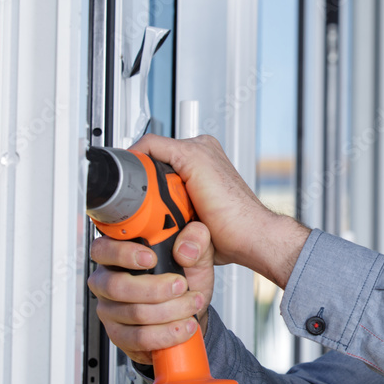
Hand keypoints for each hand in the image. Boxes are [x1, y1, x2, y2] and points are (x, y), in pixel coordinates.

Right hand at [88, 221, 214, 363]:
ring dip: (170, 311)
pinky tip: (184, 326)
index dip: (123, 254)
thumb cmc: (186, 277)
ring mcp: (110, 310)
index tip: (152, 259)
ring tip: (192, 304)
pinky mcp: (119, 335)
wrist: (191, 310)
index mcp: (118, 254)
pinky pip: (138, 338)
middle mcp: (107, 281)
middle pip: (116, 286)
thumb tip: (185, 250)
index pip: (103, 249)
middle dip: (155, 288)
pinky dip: (167, 333)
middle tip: (181, 285)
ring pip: (133, 313)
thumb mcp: (197, 252)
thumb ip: (196, 239)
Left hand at [130, 134, 309, 285]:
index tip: (133, 195)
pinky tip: (136, 188)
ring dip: (139, 175)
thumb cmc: (233, 232)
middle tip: (131, 202)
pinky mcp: (192, 154)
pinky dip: (138, 163)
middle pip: (155, 155)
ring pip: (151, 151)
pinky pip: (151, 148)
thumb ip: (179, 213)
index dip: (145, 177)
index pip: (163, 158)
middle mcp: (204, 150)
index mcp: (206, 162)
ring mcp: (200, 149)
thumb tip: (153, 224)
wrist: (253, 235)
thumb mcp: (197, 222)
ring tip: (136, 201)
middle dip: (140, 177)